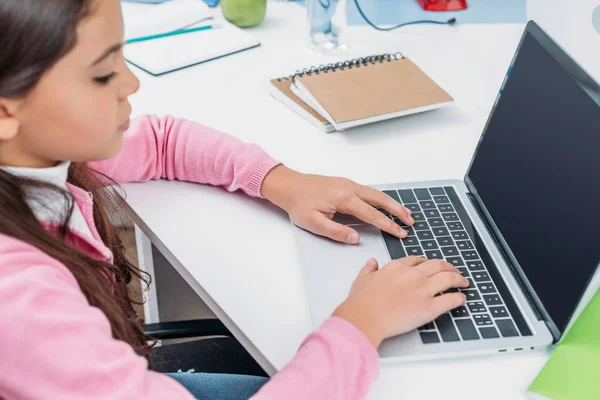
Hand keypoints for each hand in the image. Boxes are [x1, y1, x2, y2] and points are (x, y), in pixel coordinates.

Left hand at [261, 165, 413, 243]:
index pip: (372, 214)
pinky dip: (381, 198)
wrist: (288, 185)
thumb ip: (336, 232)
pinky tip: (385, 204)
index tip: (400, 233)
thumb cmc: (298, 204)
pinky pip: (368, 191)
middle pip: (380, 199)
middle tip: (411, 221)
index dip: (388, 225)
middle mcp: (350, 188)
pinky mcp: (345, 184)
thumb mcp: (314, 223)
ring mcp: (348, 184)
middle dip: (397, 210)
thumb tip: (356, 238)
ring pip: (376, 194)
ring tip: (405, 213)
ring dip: (392, 203)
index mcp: (344, 198)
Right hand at [332, 257, 467, 347]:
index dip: (427, 263)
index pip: (417, 260)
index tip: (431, 266)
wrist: (363, 317)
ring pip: (448, 278)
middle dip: (448, 266)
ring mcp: (423, 290)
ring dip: (459, 279)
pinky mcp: (429, 307)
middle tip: (454, 270)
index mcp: (397, 267)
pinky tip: (462, 299)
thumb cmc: (361, 302)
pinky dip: (459, 298)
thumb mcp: (362, 279)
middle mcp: (413, 275)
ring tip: (463, 282)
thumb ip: (369, 269)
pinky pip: (451, 300)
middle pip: (437, 265)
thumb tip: (372, 263)